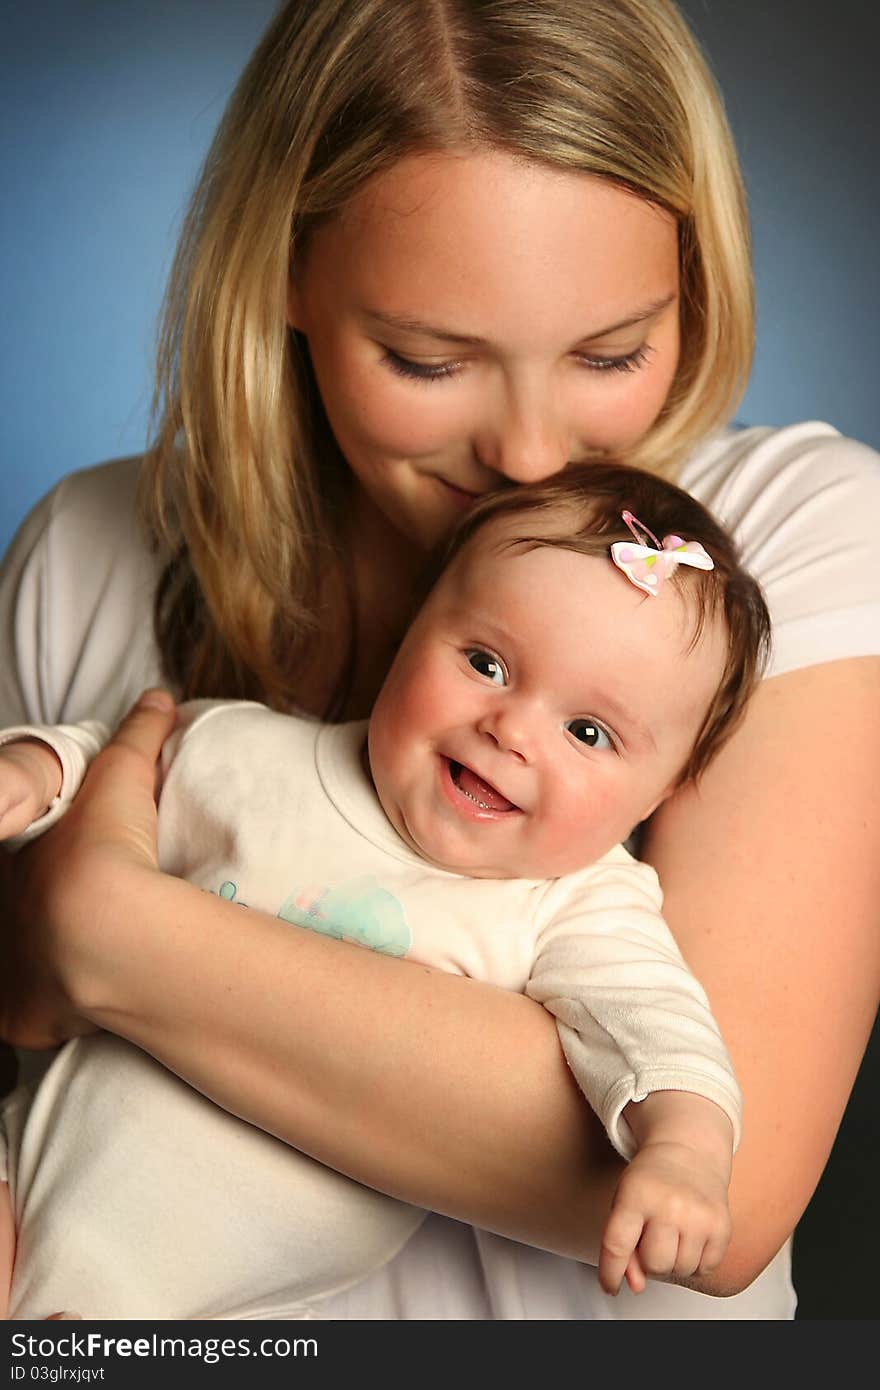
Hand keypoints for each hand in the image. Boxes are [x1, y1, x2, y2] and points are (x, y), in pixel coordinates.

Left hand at [0, 691, 175, 1049]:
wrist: (100, 927)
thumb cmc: (100, 850)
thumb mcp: (123, 779)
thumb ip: (138, 738)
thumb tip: (160, 700)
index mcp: (14, 867)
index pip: (17, 861)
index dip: (34, 858)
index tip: (71, 862)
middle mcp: (2, 920)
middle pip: (15, 914)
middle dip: (31, 910)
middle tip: (75, 908)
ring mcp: (6, 973)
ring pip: (14, 965)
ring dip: (34, 962)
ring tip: (73, 958)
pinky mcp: (20, 1019)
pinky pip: (22, 1019)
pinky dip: (40, 1016)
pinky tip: (72, 1009)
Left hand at [598, 1140, 731, 1294]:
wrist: (688, 1150)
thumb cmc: (651, 1179)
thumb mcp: (624, 1202)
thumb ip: (622, 1245)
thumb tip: (636, 1285)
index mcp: (637, 1195)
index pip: (617, 1245)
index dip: (610, 1273)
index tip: (610, 1286)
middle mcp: (670, 1205)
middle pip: (654, 1265)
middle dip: (648, 1260)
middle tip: (650, 1238)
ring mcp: (699, 1216)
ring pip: (680, 1271)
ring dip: (672, 1262)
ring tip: (671, 1234)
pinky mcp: (722, 1226)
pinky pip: (705, 1269)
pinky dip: (695, 1263)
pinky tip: (689, 1237)